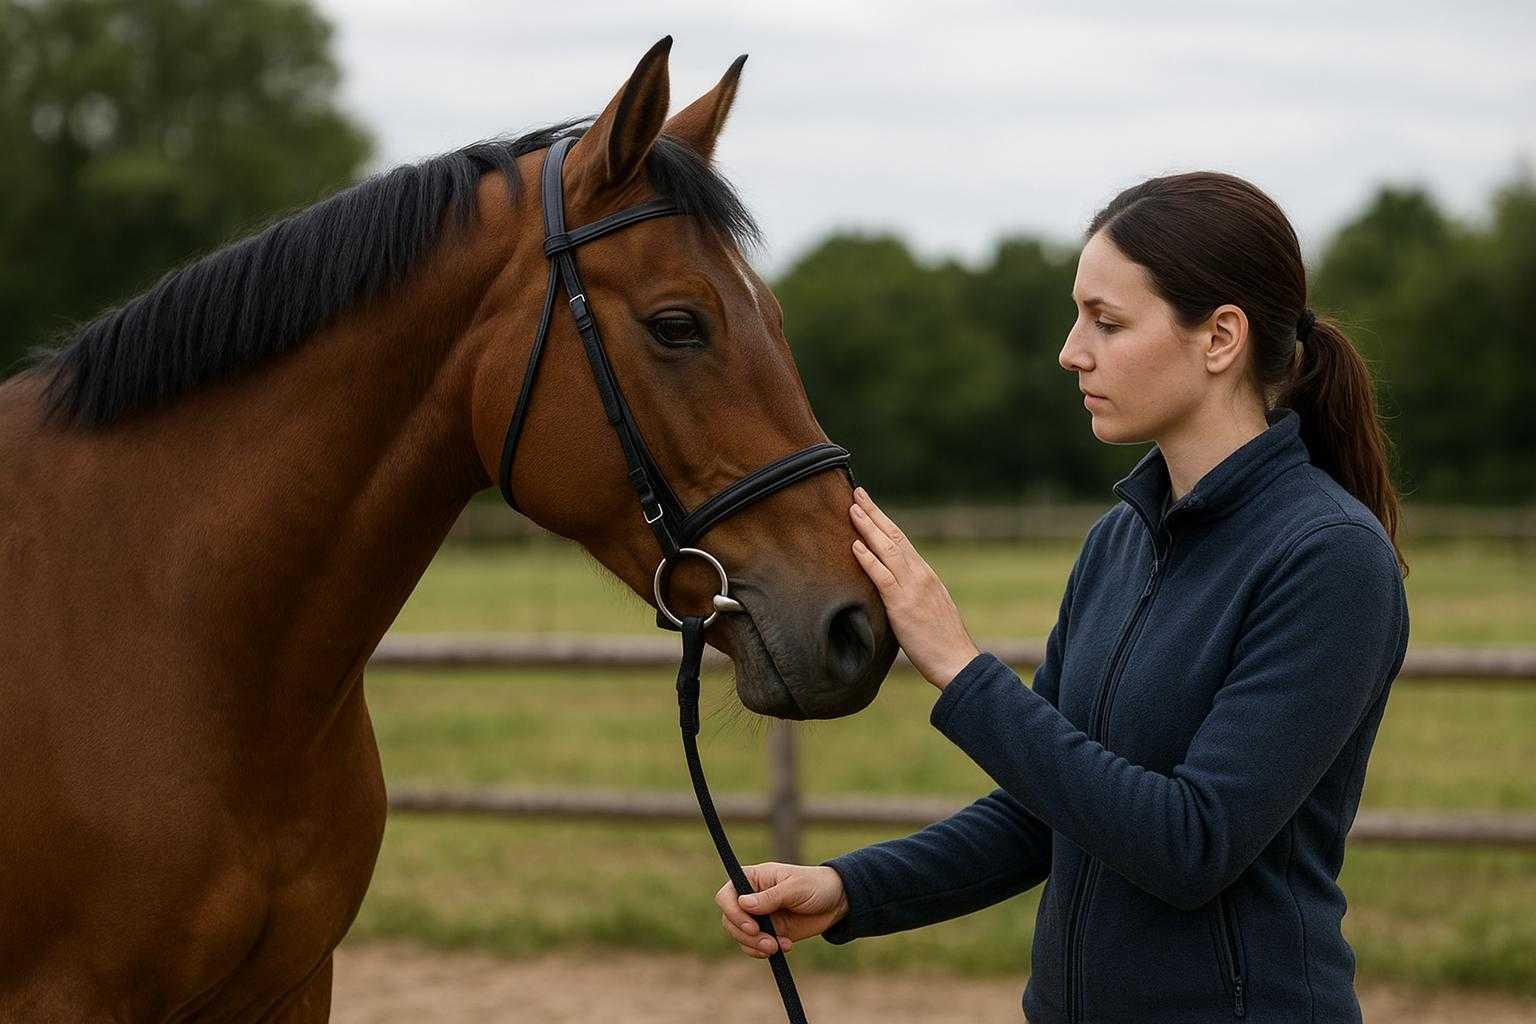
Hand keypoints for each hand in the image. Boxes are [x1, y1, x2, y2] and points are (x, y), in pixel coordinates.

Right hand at [715, 862, 848, 957]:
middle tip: (768, 943)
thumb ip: (770, 897)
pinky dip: (764, 952)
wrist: (837, 902)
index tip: (751, 927)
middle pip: (729, 920)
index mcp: (753, 879)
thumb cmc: (816, 885)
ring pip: (740, 936)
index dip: (733, 912)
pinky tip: (785, 946)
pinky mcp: (769, 932)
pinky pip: (754, 947)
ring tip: (777, 947)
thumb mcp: (795, 888)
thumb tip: (743, 904)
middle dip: (745, 936)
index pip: (726, 895)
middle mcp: (751, 898)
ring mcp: (759, 917)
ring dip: (755, 946)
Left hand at [848, 486, 980, 688]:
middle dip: (874, 514)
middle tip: (857, 493)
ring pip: (888, 551)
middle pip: (894, 537)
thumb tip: (894, 589)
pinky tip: (856, 546)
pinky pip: (883, 578)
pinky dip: (869, 560)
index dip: (884, 522)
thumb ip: (912, 594)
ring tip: (853, 510)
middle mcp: (920, 575)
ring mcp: (913, 588)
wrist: (957, 661)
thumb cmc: (942, 641)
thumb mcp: (928, 608)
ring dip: (868, 529)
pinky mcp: (903, 606)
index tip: (870, 505)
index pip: (902, 541)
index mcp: (925, 575)